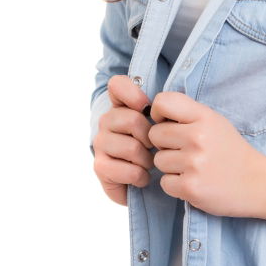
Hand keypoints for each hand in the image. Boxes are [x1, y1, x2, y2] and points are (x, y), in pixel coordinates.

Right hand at [92, 75, 154, 205]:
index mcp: (121, 105)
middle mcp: (106, 121)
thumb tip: (162, 105)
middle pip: (133, 120)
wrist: (143, 180)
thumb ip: (164, 108)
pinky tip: (142, 176)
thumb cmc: (156, 147)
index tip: (146, 107)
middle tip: (154, 147)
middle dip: (151, 138)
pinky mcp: (100, 167)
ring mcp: (100, 143)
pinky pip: (129, 170)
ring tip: (148, 164)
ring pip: (132, 147)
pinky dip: (141, 176)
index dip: (133, 93)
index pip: (117, 85)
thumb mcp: (164, 124)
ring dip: (147, 160)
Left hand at [148, 92, 265, 217]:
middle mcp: (198, 137)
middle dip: (164, 144)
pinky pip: (164, 182)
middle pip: (155, 134)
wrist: (258, 183)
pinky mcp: (191, 187)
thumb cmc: (232, 152)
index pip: (163, 101)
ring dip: (170, 167)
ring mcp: (194, 163)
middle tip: (184, 151)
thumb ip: (188, 114)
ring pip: (158, 160)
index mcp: (204, 117)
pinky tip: (193, 182)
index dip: (158, 113)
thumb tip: (155, 114)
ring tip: (192, 168)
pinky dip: (175, 185)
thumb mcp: (215, 123)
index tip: (166, 123)